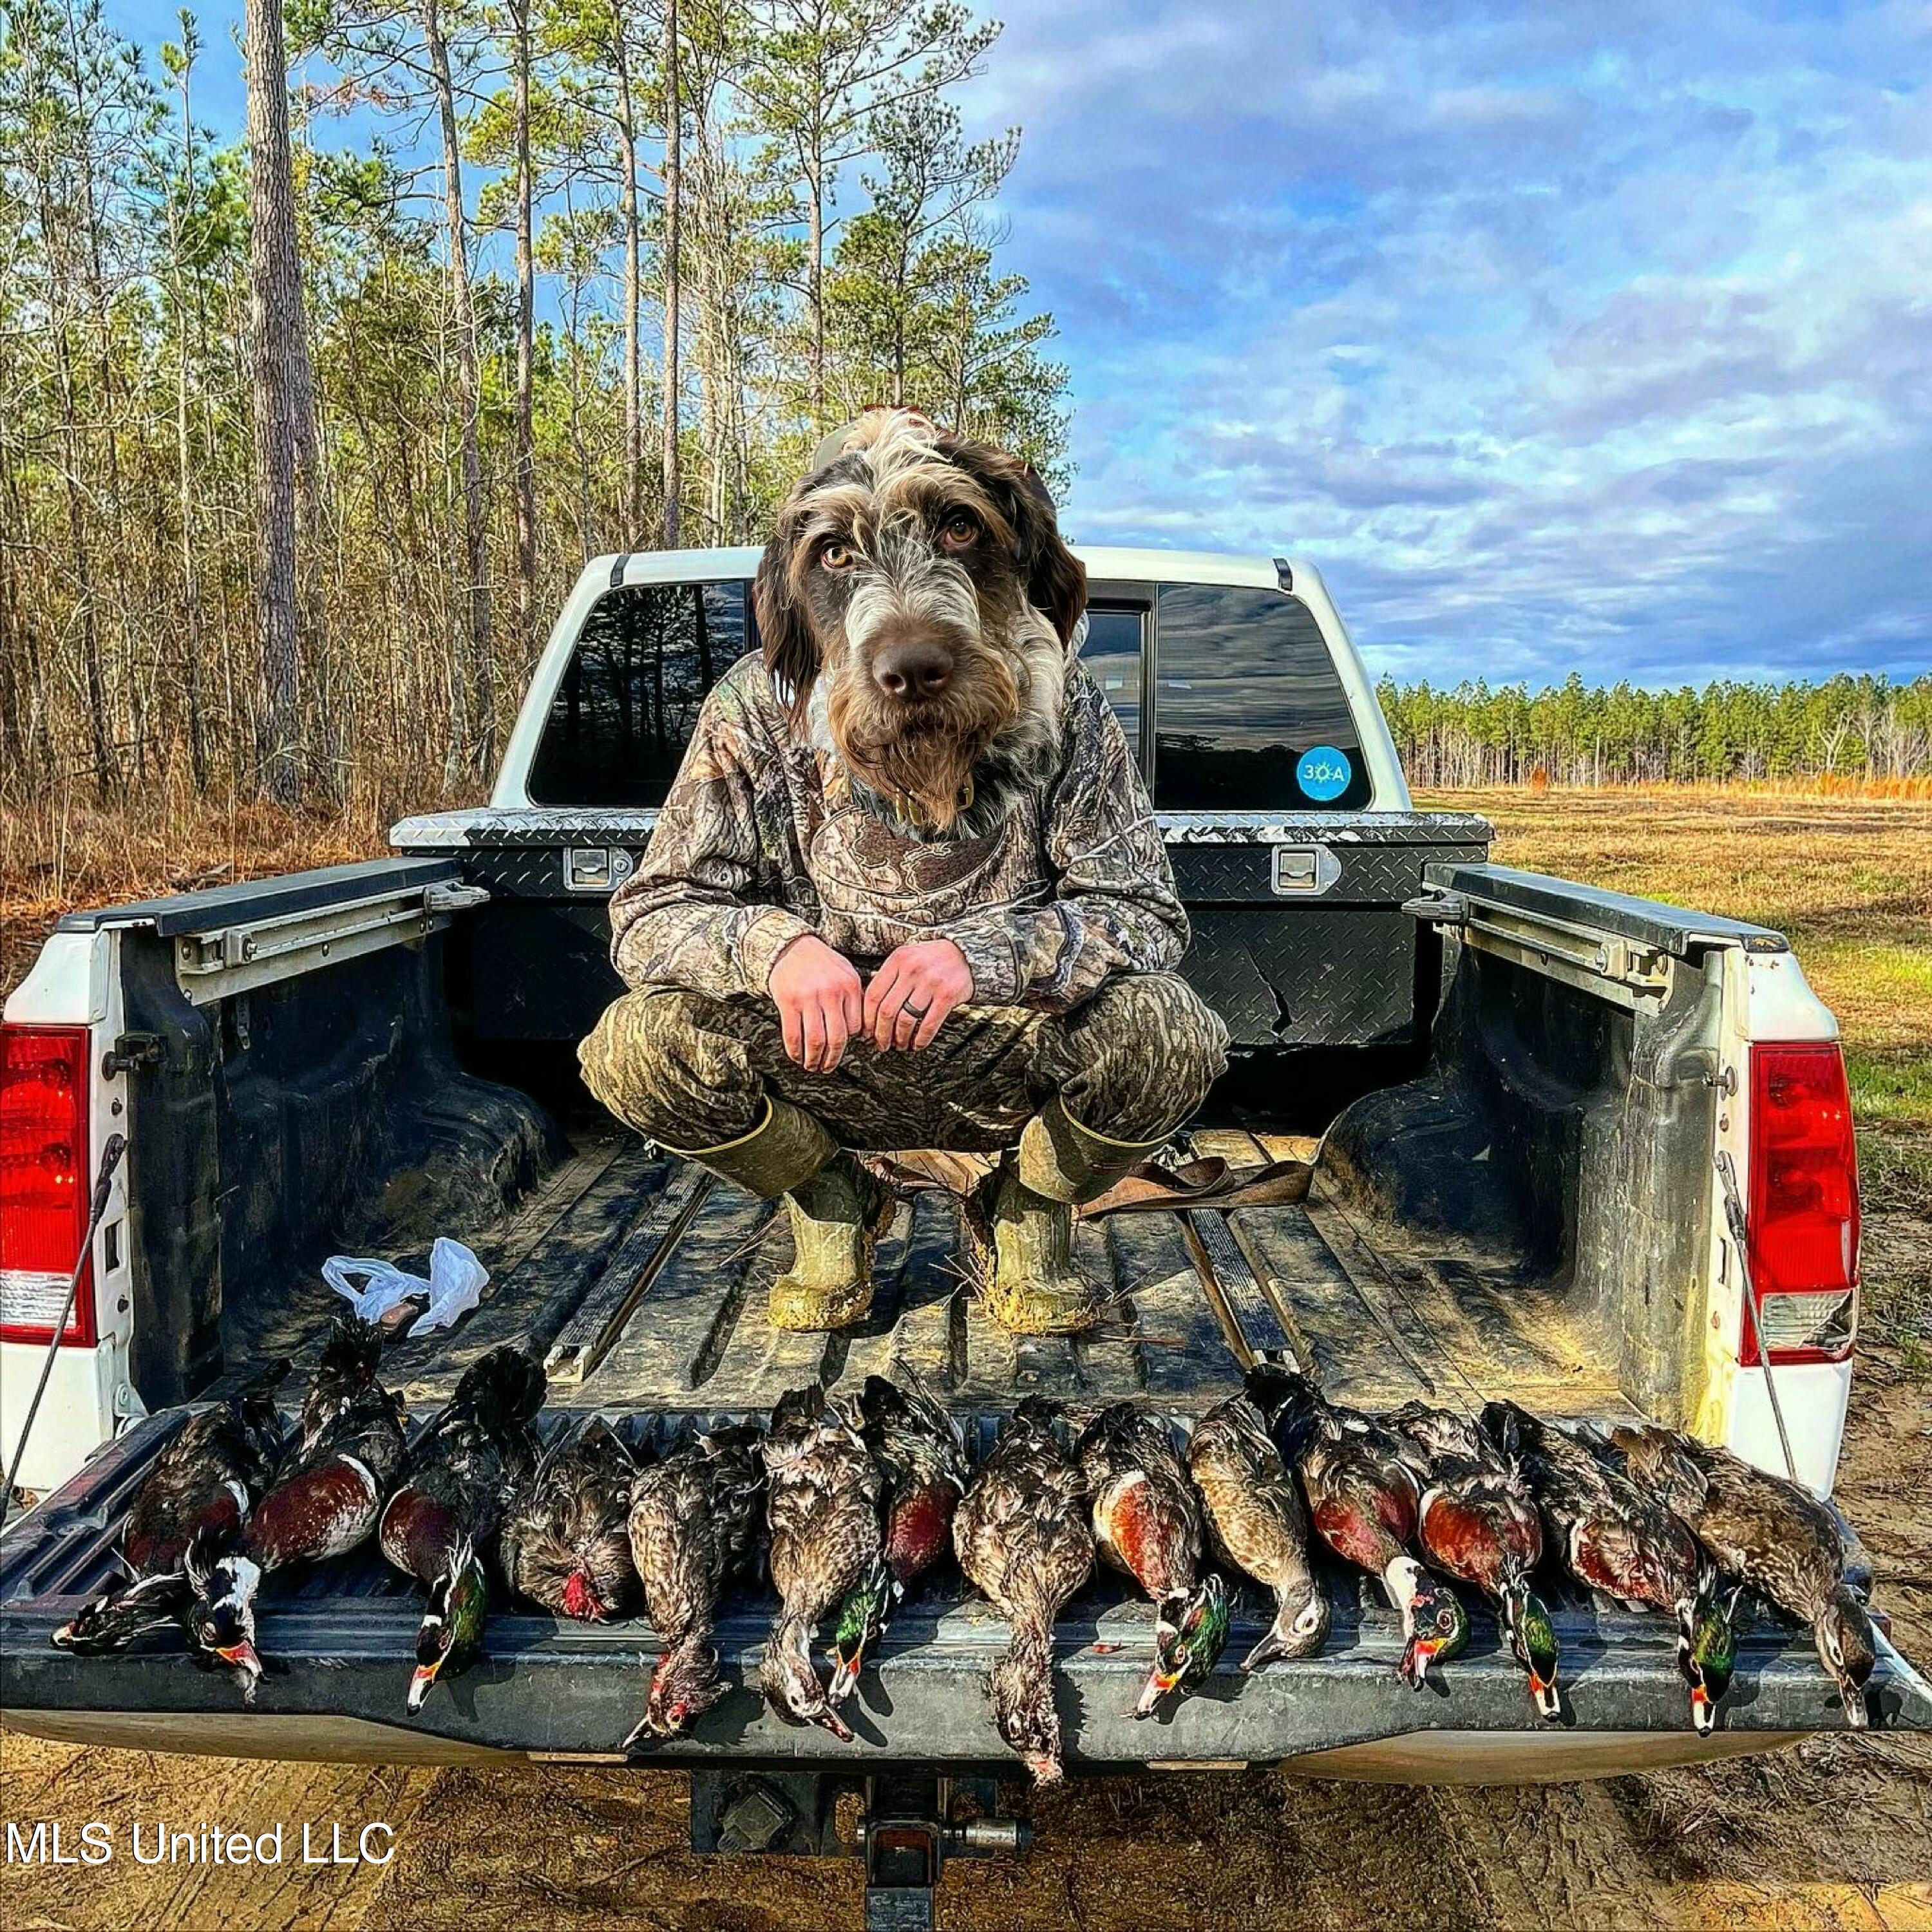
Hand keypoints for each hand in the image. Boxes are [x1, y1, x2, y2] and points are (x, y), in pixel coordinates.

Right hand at [768, 935, 864, 1070]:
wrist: (792, 947)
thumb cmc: (821, 962)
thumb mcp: (846, 973)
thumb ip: (855, 999)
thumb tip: (861, 1031)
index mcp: (849, 986)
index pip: (854, 1027)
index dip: (849, 1041)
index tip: (842, 1048)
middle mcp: (831, 993)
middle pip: (837, 1038)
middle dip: (833, 1059)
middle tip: (828, 1067)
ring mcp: (808, 998)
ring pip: (815, 1041)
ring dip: (814, 1060)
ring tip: (812, 1065)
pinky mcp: (788, 1002)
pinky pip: (793, 1035)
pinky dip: (796, 1052)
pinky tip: (797, 1056)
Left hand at [864, 939, 973, 1051]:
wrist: (964, 954)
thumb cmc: (932, 958)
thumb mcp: (907, 957)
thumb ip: (889, 976)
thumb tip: (869, 1006)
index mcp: (898, 960)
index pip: (874, 994)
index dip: (867, 1018)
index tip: (867, 1031)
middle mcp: (912, 970)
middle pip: (887, 1010)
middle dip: (881, 1033)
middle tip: (881, 1043)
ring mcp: (930, 982)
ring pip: (906, 1019)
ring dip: (900, 1038)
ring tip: (900, 1044)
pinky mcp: (947, 995)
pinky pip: (929, 1024)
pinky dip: (921, 1038)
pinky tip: (918, 1043)